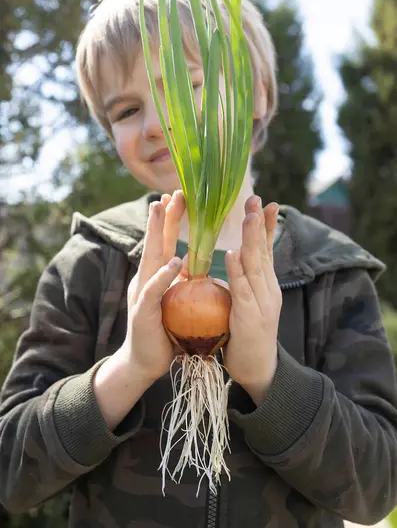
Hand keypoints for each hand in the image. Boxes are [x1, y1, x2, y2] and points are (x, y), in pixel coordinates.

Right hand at [120, 190, 185, 383]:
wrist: (143, 362)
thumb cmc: (163, 331)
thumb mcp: (174, 302)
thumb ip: (180, 283)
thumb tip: (193, 264)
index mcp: (155, 278)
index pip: (162, 243)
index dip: (168, 222)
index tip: (177, 198)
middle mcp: (145, 280)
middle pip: (154, 243)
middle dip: (162, 217)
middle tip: (171, 193)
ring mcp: (141, 294)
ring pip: (150, 258)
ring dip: (156, 233)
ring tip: (163, 210)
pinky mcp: (142, 312)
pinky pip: (153, 290)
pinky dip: (163, 275)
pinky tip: (174, 261)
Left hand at [223, 195, 281, 405]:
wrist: (259, 369)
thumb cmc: (248, 333)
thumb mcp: (250, 301)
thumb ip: (245, 280)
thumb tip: (238, 258)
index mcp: (266, 285)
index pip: (267, 249)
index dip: (267, 226)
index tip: (267, 202)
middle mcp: (269, 289)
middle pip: (264, 251)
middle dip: (259, 224)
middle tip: (255, 198)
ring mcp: (262, 303)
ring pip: (256, 266)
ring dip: (251, 240)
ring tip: (247, 217)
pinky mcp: (250, 317)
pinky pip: (242, 290)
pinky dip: (237, 271)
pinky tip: (232, 254)